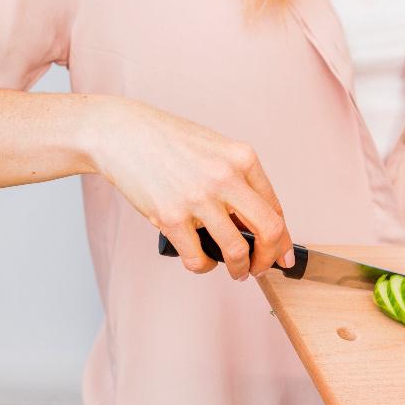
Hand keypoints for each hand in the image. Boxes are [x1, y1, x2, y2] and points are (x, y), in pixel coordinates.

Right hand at [89, 97, 291, 279]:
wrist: (120, 132)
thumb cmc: (168, 142)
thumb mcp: (215, 149)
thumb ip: (238, 180)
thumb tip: (254, 223)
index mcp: (243, 159)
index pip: (276, 208)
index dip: (283, 239)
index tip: (283, 254)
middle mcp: (226, 177)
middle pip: (270, 230)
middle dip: (270, 258)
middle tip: (263, 268)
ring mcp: (198, 198)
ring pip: (236, 250)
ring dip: (241, 269)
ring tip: (237, 271)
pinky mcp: (170, 216)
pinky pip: (198, 258)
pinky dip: (204, 266)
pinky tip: (203, 262)